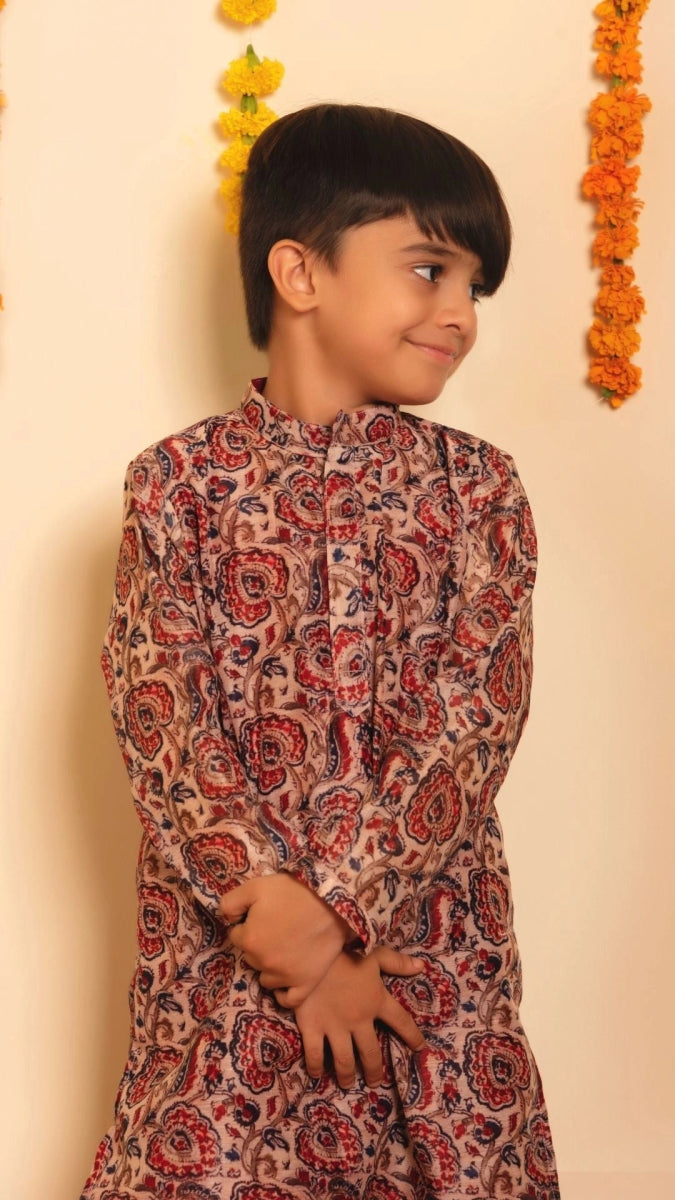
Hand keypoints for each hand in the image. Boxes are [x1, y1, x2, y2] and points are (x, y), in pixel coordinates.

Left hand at [220, 871, 354, 1005]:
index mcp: (249, 940)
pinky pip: (288, 1000)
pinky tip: (285, 980)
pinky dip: (283, 993)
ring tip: (284, 948)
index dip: (247, 924)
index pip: (236, 936)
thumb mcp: (255, 886)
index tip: (261, 916)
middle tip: (276, 928)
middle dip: (258, 944)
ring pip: (266, 978)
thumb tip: (228, 920)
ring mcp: (285, 976)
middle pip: (250, 957)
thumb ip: (230, 903)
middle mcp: (263, 963)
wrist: (332, 902)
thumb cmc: (293, 892)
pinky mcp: (305, 984)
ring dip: (270, 966)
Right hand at [274, 945, 427, 1088]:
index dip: (412, 1036)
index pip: (401, 1022)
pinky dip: (316, 1066)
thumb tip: (421, 967)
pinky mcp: (312, 1027)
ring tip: (347, 1084)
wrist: (309, 953)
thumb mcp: (374, 954)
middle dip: (373, 1070)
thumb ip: (397, 962)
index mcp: (376, 1001)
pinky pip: (315, 1054)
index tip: (419, 1048)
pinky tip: (317, 1074)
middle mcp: (358, 1019)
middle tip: (375, 1082)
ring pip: (345, 1060)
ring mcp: (334, 1026)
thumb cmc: (344, 952)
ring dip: (347, 1075)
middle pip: (371, 1053)